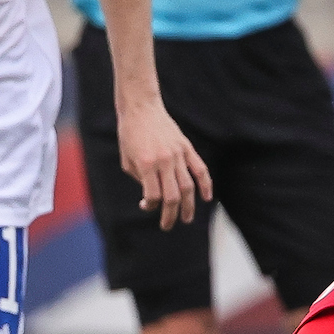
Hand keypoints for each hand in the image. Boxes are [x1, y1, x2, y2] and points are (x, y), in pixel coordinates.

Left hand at [119, 100, 213, 230]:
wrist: (141, 108)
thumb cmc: (130, 135)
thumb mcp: (127, 160)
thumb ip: (140, 179)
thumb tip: (152, 197)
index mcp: (146, 164)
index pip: (153, 195)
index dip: (150, 205)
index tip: (146, 205)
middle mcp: (164, 161)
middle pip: (172, 196)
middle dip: (170, 214)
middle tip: (167, 225)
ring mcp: (178, 154)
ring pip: (188, 186)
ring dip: (188, 206)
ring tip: (186, 218)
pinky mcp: (186, 147)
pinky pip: (200, 169)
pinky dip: (205, 185)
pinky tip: (206, 198)